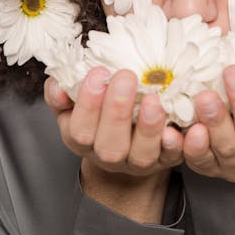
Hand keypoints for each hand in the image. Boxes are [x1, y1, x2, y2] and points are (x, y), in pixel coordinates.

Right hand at [45, 68, 185, 222]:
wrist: (126, 145)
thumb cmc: (98, 116)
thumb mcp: (74, 105)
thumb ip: (62, 94)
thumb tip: (56, 84)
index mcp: (83, 141)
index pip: (80, 130)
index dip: (88, 104)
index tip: (98, 72)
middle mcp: (109, 156)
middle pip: (110, 146)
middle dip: (117, 111)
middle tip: (126, 76)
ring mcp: (138, 162)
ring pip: (142, 155)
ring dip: (148, 128)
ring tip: (153, 99)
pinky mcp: (166, 161)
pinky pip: (172, 158)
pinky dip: (176, 145)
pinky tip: (177, 128)